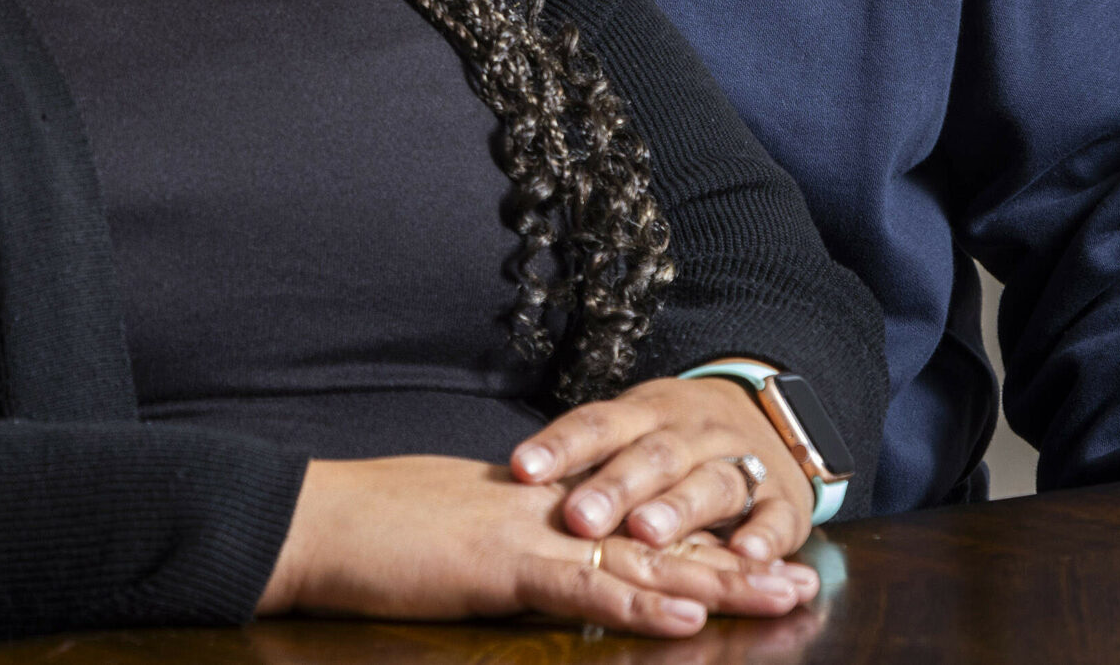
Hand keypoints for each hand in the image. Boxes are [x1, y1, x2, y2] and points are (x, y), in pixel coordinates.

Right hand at [256, 456, 819, 640]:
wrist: (315, 520)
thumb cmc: (368, 534)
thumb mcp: (453, 538)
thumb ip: (506, 550)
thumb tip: (537, 570)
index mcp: (537, 505)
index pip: (631, 522)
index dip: (696, 540)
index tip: (755, 553)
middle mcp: (547, 510)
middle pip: (656, 533)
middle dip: (733, 557)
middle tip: (803, 574)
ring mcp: (529, 532)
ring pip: (641, 554)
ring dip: (716, 578)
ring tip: (781, 593)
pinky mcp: (503, 563)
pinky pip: (585, 584)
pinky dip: (640, 597)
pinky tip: (687, 614)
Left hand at [510, 377, 815, 563]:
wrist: (771, 417)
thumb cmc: (675, 439)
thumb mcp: (633, 432)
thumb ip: (587, 459)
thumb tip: (512, 484)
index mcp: (647, 412)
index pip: (598, 422)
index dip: (560, 446)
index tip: (522, 469)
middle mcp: (693, 432)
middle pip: (652, 456)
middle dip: (615, 486)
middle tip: (580, 516)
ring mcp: (742, 462)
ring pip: (710, 482)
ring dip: (679, 509)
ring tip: (648, 532)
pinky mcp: (783, 500)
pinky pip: (775, 516)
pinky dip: (764, 536)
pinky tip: (746, 554)